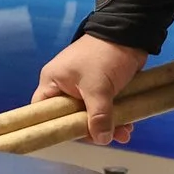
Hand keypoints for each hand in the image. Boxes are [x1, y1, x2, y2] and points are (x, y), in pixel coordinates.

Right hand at [34, 34, 150, 145]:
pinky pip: (104, 108)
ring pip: (90, 113)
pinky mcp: (102, 87)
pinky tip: (129, 125)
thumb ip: (98, 115)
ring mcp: (84, 87)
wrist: (129, 34)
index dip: (55, 126)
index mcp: (53, 82)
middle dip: (90, 128)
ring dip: (108, 124)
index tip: (75, 136)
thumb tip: (101, 140)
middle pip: (70, 116)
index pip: (43, 111)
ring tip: (126, 132)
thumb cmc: (103, 57)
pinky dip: (115, 116)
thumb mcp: (98, 87)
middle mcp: (65, 86)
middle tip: (107, 136)